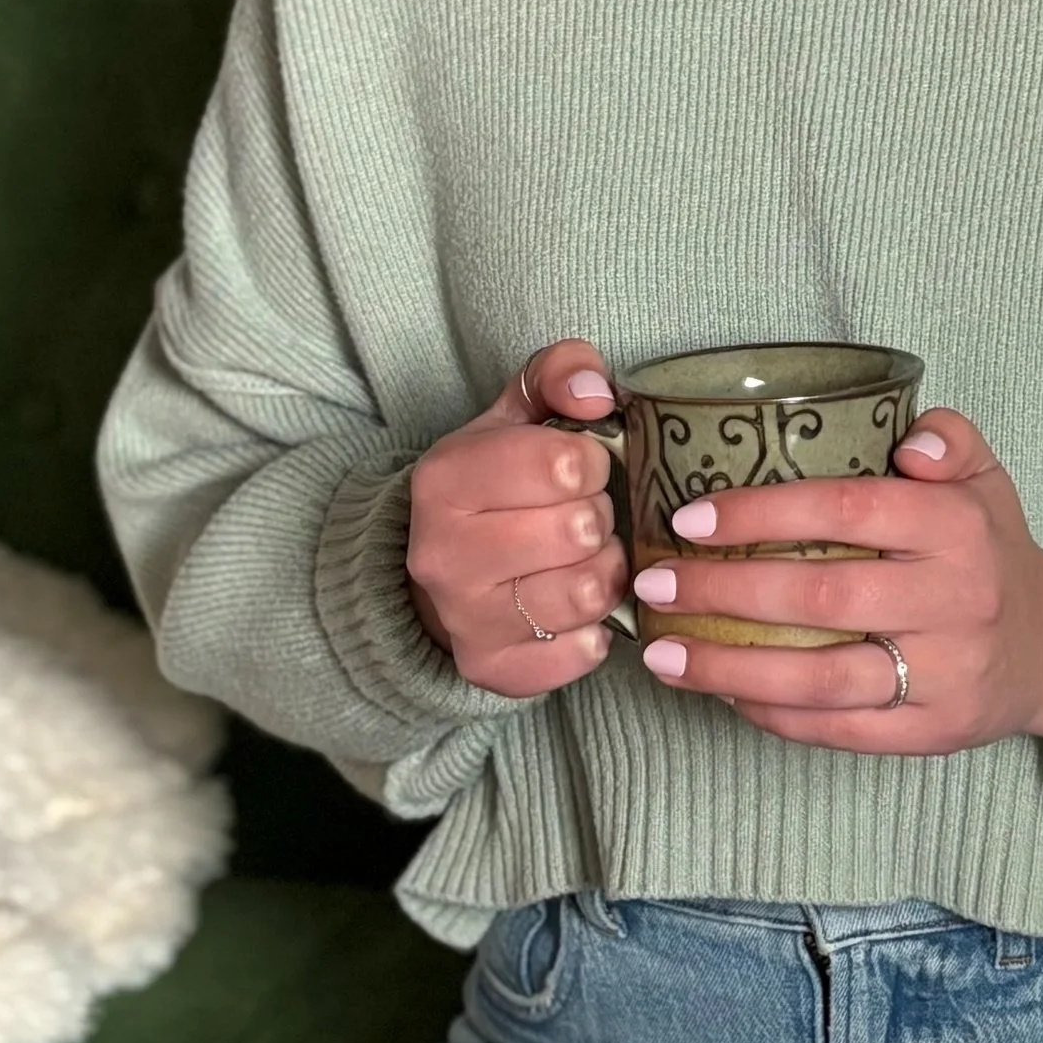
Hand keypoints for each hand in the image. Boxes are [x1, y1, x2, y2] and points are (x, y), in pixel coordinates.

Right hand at [404, 338, 629, 697]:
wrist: (438, 569)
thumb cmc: (494, 483)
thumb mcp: (517, 414)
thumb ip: (561, 373)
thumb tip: (597, 394)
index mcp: (445, 478)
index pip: (567, 463)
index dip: (593, 463)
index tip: (580, 470)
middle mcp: (442, 553)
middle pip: (581, 528)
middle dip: (598, 517)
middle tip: (582, 517)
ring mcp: (463, 619)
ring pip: (589, 592)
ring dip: (604, 572)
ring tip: (583, 558)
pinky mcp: (490, 670)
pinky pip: (583, 653)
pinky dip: (593, 631)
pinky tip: (571, 609)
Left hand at [634, 410, 1042, 755]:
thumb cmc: (990, 551)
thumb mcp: (983, 478)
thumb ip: (947, 438)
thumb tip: (906, 440)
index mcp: (959, 528)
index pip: (851, 509)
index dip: (765, 514)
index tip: (690, 519)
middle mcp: (955, 601)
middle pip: (824, 597)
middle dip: (725, 592)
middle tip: (653, 585)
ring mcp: (942, 674)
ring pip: (822, 677)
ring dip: (730, 669)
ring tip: (661, 655)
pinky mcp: (929, 732)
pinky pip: (837, 729)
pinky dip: (771, 714)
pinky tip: (719, 693)